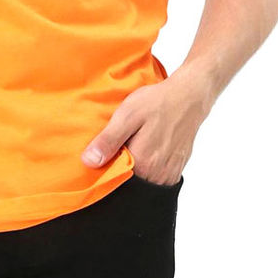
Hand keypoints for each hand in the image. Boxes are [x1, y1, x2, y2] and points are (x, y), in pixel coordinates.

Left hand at [80, 69, 211, 185]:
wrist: (188, 97)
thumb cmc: (157, 102)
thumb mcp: (127, 115)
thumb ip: (108, 140)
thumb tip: (88, 162)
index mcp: (142, 164)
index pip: (114, 178)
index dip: (106, 165)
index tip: (106, 149)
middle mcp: (157, 175)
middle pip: (129, 180)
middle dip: (121, 166)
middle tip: (124, 141)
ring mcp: (168, 174)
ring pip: (143, 179)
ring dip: (136, 166)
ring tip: (136, 142)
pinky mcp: (176, 169)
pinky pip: (156, 176)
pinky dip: (149, 165)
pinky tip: (148, 145)